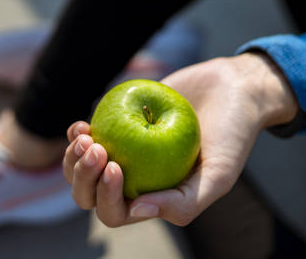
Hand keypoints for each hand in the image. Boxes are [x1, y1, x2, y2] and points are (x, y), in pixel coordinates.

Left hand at [62, 53, 297, 226]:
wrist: (231, 91)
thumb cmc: (230, 136)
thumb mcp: (218, 176)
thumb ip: (183, 203)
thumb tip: (137, 211)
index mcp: (153, 201)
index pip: (115, 213)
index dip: (106, 196)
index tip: (115, 166)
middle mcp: (133, 182)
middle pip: (89, 195)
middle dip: (83, 177)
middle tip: (96, 148)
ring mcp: (122, 155)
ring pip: (80, 169)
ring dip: (74, 157)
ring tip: (86, 135)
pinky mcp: (117, 128)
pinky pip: (85, 140)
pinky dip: (77, 136)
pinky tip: (82, 126)